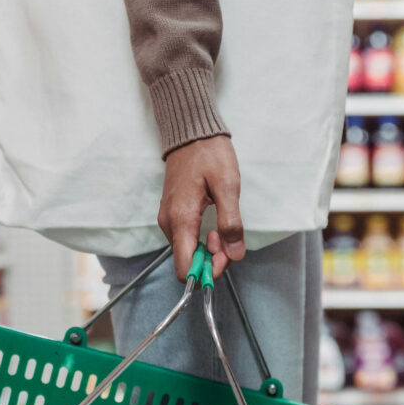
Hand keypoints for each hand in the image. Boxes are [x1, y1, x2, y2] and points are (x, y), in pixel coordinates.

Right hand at [159, 136, 243, 281]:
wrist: (191, 132)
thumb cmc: (210, 154)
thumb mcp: (227, 185)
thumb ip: (231, 221)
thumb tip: (235, 254)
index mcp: (181, 219)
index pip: (185, 269)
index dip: (207, 272)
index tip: (226, 257)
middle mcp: (169, 223)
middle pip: (186, 262)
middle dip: (211, 260)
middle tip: (230, 240)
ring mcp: (168, 218)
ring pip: (186, 251)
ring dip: (207, 250)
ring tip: (223, 228)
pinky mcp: (172, 213)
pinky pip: (185, 238)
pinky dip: (200, 240)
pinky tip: (213, 225)